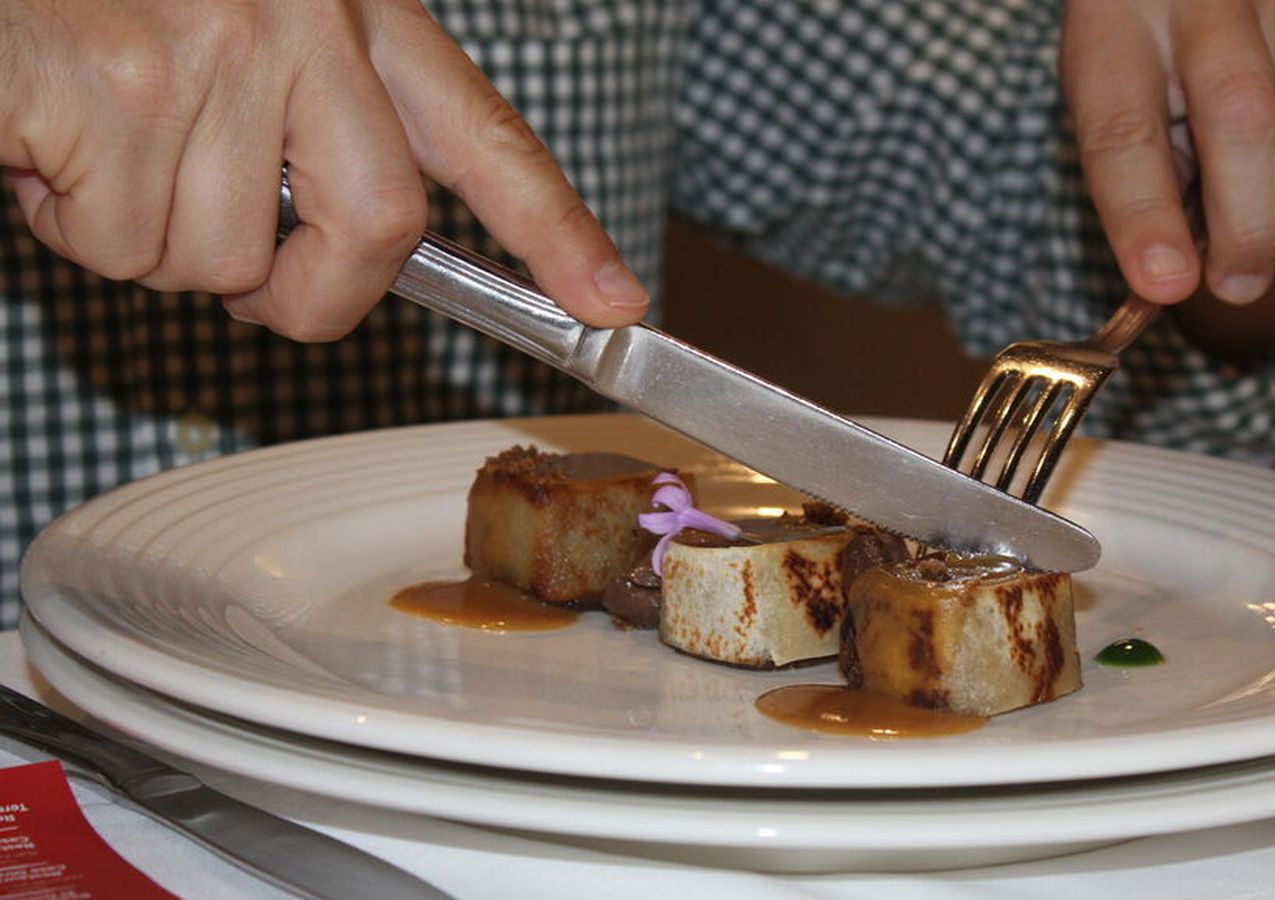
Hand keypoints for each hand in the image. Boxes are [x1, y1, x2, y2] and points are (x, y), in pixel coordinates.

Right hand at [0, 0, 648, 339]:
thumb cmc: (109, 5)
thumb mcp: (244, 36)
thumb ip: (321, 132)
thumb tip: (354, 258)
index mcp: (350, 6)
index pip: (483, 134)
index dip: (557, 230)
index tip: (615, 305)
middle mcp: (302, 15)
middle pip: (380, 228)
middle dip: (313, 295)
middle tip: (251, 284)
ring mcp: (216, 46)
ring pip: (232, 259)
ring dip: (155, 248)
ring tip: (99, 153)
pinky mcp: (120, 84)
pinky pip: (129, 247)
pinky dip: (73, 230)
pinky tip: (45, 148)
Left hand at [1060, 0, 1274, 304]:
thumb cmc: (1152, 43)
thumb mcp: (1114, 92)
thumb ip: (1141, 174)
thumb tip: (1175, 276)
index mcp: (1121, 19)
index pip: (1127, 129)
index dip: (1144, 216)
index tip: (1165, 283)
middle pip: (1246, 128)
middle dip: (1245, 234)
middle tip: (1232, 281)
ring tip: (1256, 194)